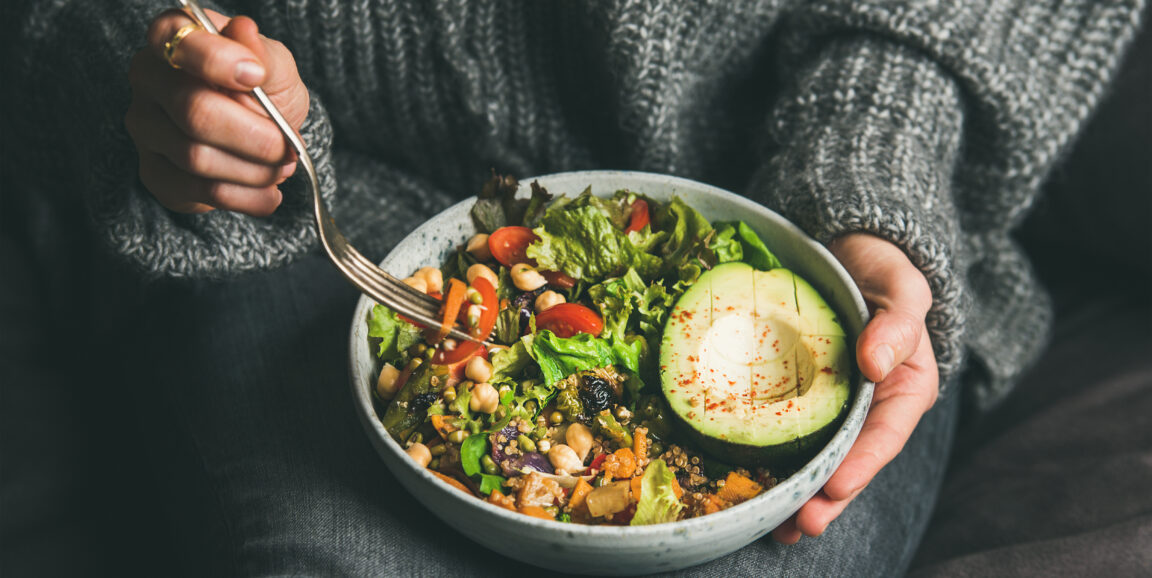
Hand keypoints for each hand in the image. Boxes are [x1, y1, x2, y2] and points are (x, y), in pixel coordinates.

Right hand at [125, 9, 308, 215]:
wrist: (261, 135)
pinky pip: (198, 191)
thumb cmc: (263, 90)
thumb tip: (244, 32)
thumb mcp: (275, 67)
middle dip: (254, 136)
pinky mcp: (154, 172)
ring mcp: (145, 127)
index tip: (257, 77)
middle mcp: (148, 79)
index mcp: (173, 38)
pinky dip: (245, 198)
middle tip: (288, 148)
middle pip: (194, 111)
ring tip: (283, 168)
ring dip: (254, 171)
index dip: (218, 62)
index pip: (180, 43)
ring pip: (196, 157)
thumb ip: (262, 54)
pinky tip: (269, 194)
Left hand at [773, 233, 938, 542]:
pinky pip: (788, 433)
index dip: (862, 465)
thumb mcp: (902, 288)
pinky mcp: (801, 397)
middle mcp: (870, 407)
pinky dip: (774, 462)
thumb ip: (898, 323)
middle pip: (851, 461)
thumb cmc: (882, 270)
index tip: (835, 486)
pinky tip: (752, 487)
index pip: (885, 435)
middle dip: (827, 497)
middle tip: (799, 524)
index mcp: (903, 389)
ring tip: (777, 527)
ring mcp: (834, 405)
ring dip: (799, 494)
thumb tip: (876, 361)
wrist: (849, 253)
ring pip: (820, 458)